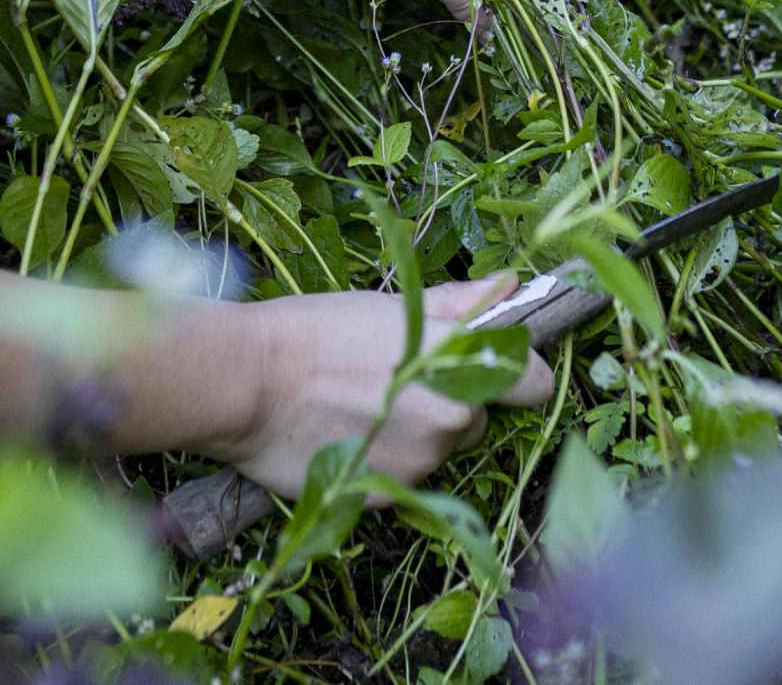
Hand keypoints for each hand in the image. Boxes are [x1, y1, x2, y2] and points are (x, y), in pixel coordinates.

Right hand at [223, 276, 553, 498]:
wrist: (248, 384)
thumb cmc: (316, 333)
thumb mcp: (391, 307)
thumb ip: (457, 305)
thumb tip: (511, 285)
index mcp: (461, 364)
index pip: (533, 383)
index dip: (517, 375)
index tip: (493, 367)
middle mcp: (453, 417)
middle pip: (476, 417)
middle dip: (447, 402)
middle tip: (392, 381)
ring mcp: (421, 462)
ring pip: (437, 449)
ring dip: (414, 434)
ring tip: (360, 408)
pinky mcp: (387, 496)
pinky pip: (401, 477)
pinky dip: (382, 461)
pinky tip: (345, 436)